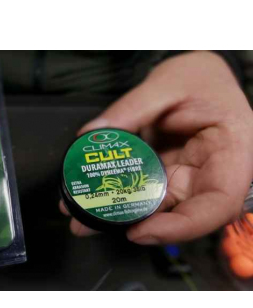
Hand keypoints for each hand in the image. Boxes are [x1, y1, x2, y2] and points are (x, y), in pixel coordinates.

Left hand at [61, 51, 252, 243]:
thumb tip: (91, 133)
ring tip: (77, 213)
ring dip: (118, 214)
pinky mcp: (166, 175)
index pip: (217, 204)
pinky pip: (143, 191)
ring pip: (156, 207)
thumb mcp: (168, 83)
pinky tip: (89, 195)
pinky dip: (117, 196)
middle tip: (86, 223)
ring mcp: (186, 177)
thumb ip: (132, 107)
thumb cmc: (200, 77)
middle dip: (134, 224)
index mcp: (230, 152)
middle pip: (180, 213)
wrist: (201, 77)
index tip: (141, 230)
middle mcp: (210, 173)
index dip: (182, 226)